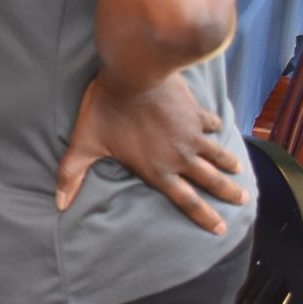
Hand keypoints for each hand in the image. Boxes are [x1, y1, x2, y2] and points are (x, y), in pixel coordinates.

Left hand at [55, 74, 248, 233]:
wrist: (133, 75)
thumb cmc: (106, 110)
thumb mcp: (85, 144)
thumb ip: (72, 175)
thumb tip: (59, 204)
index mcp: (158, 170)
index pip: (187, 201)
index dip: (205, 217)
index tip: (220, 229)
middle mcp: (181, 157)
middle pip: (211, 181)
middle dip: (227, 193)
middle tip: (243, 200)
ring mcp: (192, 135)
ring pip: (217, 154)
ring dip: (229, 164)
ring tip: (238, 171)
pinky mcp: (196, 113)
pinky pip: (211, 124)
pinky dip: (216, 128)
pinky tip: (219, 129)